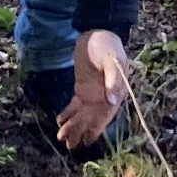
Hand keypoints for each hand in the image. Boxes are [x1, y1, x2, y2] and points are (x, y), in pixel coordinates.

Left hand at [61, 28, 132, 151]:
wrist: (97, 32)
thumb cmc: (108, 46)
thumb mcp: (112, 60)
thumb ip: (113, 80)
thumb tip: (112, 101)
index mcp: (116, 93)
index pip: (106, 115)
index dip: (96, 129)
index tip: (87, 141)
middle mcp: (104, 97)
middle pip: (92, 119)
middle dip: (80, 131)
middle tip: (67, 144)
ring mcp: (93, 94)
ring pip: (83, 115)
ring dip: (73, 126)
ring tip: (61, 138)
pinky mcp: (82, 89)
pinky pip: (76, 105)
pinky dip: (69, 114)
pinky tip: (60, 121)